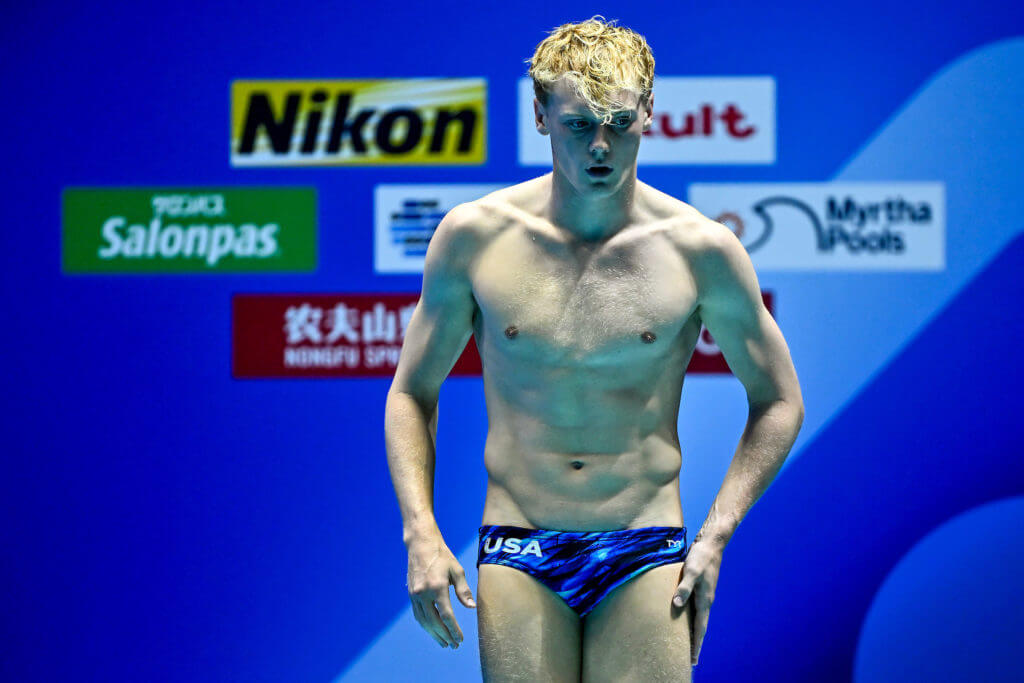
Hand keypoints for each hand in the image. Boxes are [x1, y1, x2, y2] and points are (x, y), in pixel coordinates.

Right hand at [407, 536, 475, 648]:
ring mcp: (415, 595)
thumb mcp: (457, 570)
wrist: (421, 545)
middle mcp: (423, 594)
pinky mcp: (411, 595)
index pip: (447, 616)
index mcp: (437, 587)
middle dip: (445, 636)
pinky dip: (426, 625)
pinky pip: (418, 615)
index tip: (461, 639)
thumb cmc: (442, 556)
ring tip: (444, 643)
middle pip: (434, 622)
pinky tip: (433, 630)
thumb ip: (463, 590)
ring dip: (434, 634)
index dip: (454, 630)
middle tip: (454, 646)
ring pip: (424, 621)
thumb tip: (471, 607)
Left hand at [672, 537, 722, 666]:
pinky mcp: (700, 588)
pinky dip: (691, 618)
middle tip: (690, 659)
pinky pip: (695, 609)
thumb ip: (684, 588)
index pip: (700, 628)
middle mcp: (706, 600)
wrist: (711, 544)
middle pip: (700, 627)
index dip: (696, 644)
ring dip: (693, 631)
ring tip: (687, 643)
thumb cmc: (700, 557)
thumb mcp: (691, 571)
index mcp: (705, 600)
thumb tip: (676, 604)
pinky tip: (684, 618)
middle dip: (695, 643)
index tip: (693, 660)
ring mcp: (704, 594)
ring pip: (698, 618)